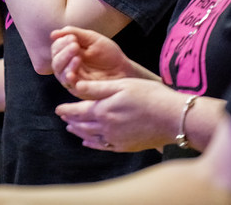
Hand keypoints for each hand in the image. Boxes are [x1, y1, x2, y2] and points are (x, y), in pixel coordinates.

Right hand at [50, 26, 133, 93]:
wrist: (124, 69)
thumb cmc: (109, 53)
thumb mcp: (92, 39)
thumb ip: (74, 33)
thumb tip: (53, 34)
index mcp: (69, 54)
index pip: (56, 49)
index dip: (61, 42)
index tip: (72, 37)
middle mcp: (68, 67)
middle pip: (56, 61)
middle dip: (63, 52)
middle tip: (74, 45)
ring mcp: (74, 79)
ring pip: (60, 73)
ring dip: (66, 63)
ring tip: (77, 56)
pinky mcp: (80, 90)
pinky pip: (69, 85)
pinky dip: (69, 77)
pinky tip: (73, 72)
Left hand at [55, 77, 174, 152]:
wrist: (172, 117)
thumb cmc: (149, 96)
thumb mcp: (121, 85)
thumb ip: (97, 88)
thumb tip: (76, 86)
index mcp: (103, 110)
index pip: (78, 111)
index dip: (67, 110)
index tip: (58, 109)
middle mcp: (107, 128)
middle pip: (82, 125)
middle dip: (71, 120)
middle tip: (63, 117)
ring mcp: (116, 139)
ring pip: (91, 137)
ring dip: (79, 132)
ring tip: (72, 128)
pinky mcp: (126, 146)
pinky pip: (103, 147)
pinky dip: (93, 144)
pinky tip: (89, 143)